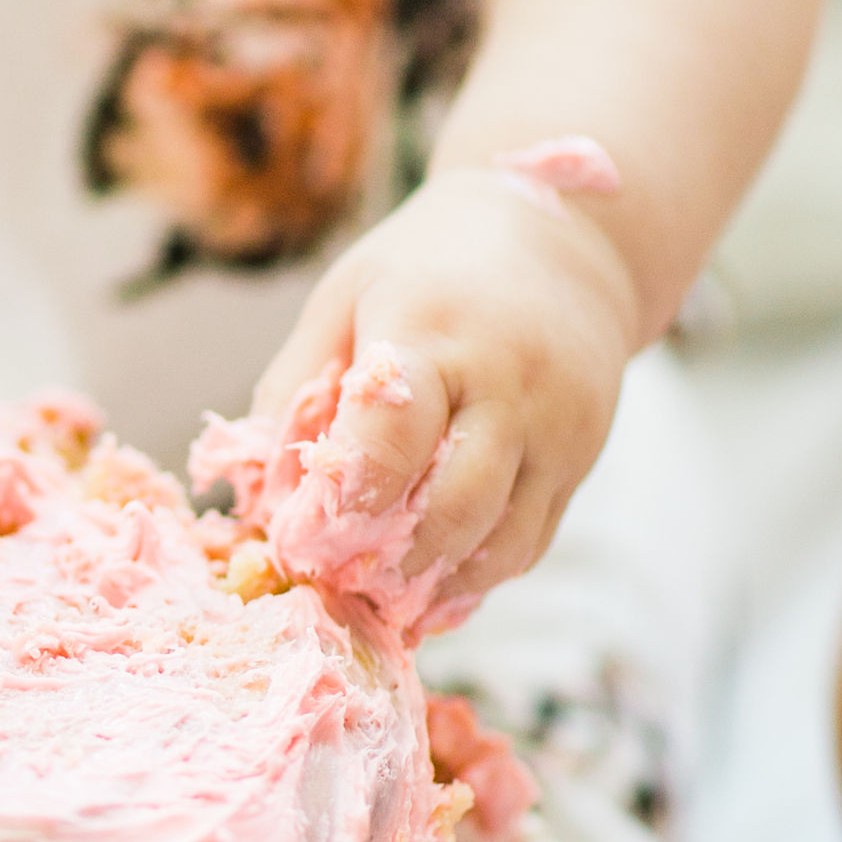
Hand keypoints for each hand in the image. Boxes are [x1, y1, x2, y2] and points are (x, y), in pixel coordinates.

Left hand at [246, 169, 640, 604]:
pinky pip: (531, 540)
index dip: (350, 498)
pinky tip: (432, 588)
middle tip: (340, 586)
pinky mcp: (583, 457)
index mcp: (435, 329)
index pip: (395, 433)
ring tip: (383, 602)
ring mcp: (559, 425)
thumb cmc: (430, 269)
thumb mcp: (345, 297)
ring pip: (500, 540)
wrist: (563, 240)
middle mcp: (510, 381)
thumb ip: (294, 387)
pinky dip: (479, 576)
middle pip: (456, 505)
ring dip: (436, 585)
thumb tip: (258, 492)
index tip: (308, 541)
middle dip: (391, 563)